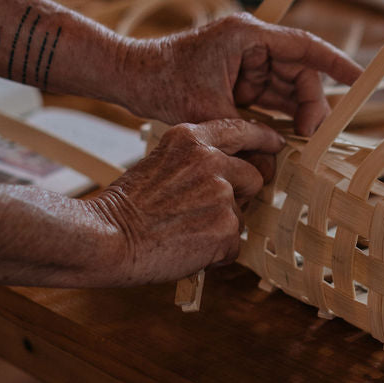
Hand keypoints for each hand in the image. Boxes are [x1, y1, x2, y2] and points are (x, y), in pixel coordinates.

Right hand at [83, 117, 283, 284]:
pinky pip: (234, 245)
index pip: (240, 128)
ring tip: (185, 232)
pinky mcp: (225, 227)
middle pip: (254, 176)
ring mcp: (221, 193)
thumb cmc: (127, 207)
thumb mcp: (160, 163)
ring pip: (242, 215)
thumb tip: (228, 176)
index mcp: (192, 139)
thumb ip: (195, 161)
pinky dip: (215, 254)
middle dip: (240, 197)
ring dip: (221, 228)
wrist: (106, 238)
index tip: (277, 143)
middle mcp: (211, 160)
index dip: (263, 137)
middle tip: (204, 213)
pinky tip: (186, 250)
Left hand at [121, 13, 360, 135]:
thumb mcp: (208, 112)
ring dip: (295, 113)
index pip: (305, 47)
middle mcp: (251, 43)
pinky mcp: (237, 78)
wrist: (129, 77)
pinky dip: (277, 116)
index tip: (360, 79)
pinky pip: (269, 97)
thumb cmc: (162, 84)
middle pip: (298, 72)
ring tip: (301, 143)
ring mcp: (245, 61)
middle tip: (312, 136)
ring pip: (285, 88)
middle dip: (310, 104)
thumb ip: (247, 132)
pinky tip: (284, 139)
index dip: (336, 64)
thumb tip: (276, 159)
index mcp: (248, 36)